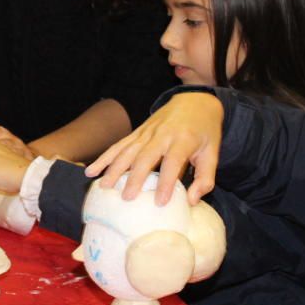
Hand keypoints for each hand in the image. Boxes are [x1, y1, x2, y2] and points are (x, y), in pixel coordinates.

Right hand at [85, 92, 222, 205]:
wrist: (195, 101)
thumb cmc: (205, 131)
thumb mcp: (213, 153)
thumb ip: (205, 178)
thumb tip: (191, 201)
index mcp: (184, 140)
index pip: (173, 162)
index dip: (167, 182)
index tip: (160, 203)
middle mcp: (162, 134)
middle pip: (145, 156)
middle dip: (134, 177)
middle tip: (126, 198)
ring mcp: (147, 131)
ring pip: (127, 150)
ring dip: (114, 168)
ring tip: (104, 186)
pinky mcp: (137, 132)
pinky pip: (119, 145)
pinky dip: (104, 157)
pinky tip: (92, 171)